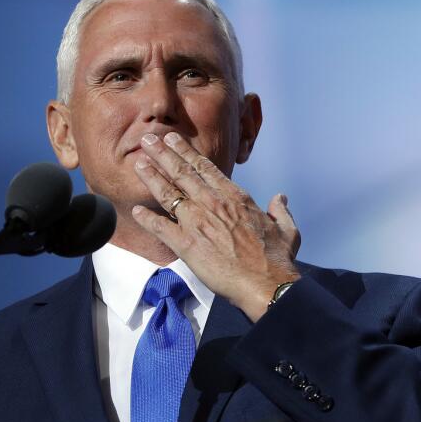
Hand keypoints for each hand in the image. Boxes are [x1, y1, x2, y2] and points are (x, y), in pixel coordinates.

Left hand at [130, 131, 299, 320]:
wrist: (266, 283)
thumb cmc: (277, 258)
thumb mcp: (287, 229)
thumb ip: (281, 211)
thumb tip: (281, 198)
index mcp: (236, 197)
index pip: (205, 168)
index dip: (186, 152)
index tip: (173, 140)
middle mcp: (214, 204)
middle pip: (182, 173)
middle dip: (162, 153)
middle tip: (147, 138)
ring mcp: (198, 223)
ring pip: (168, 193)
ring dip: (151, 176)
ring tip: (138, 162)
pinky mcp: (186, 245)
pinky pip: (161, 228)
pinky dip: (147, 219)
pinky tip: (134, 211)